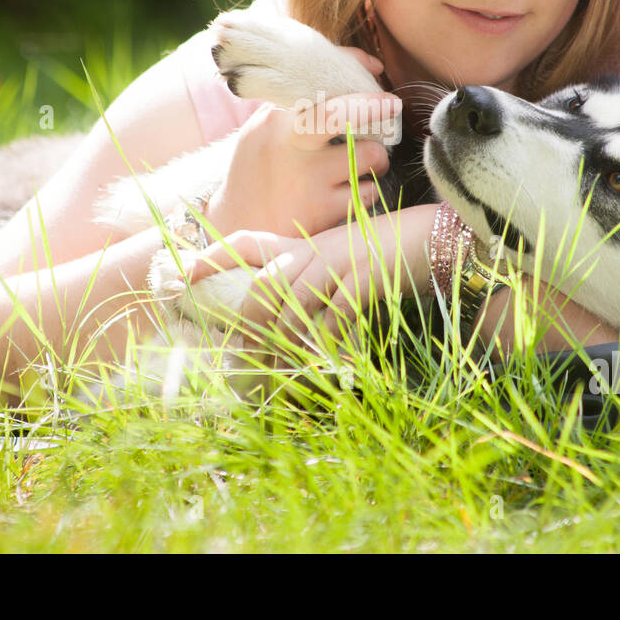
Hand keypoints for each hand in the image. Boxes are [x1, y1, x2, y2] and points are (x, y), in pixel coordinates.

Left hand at [185, 204, 438, 359]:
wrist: (439, 239)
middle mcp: (315, 250)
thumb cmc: (388, 257)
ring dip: (287, 346)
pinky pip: (333, 315)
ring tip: (284, 381)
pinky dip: (327, 344)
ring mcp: (339, 260)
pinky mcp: (366, 275)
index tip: (181, 275)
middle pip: (264, 286)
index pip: (249, 243)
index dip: (214, 257)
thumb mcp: (343, 265)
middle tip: (247, 367)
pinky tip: (328, 365)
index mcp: (304, 246)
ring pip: (293, 304)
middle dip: (250, 329)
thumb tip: (285, 333)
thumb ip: (313, 287)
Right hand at [204, 47, 400, 239]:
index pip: (315, 79)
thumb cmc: (260, 171)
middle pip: (339, 113)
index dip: (353, 65)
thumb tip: (362, 68)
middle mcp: (289, 145)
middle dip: (374, 105)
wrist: (240, 227)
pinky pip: (367, 192)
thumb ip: (299, 102)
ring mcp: (307, 179)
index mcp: (275, 119)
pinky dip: (367, 190)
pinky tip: (352, 192)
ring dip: (378, 158)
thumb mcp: (265, 130)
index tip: (375, 68)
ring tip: (369, 163)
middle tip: (392, 105)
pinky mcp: (322, 211)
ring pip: (369, 155)